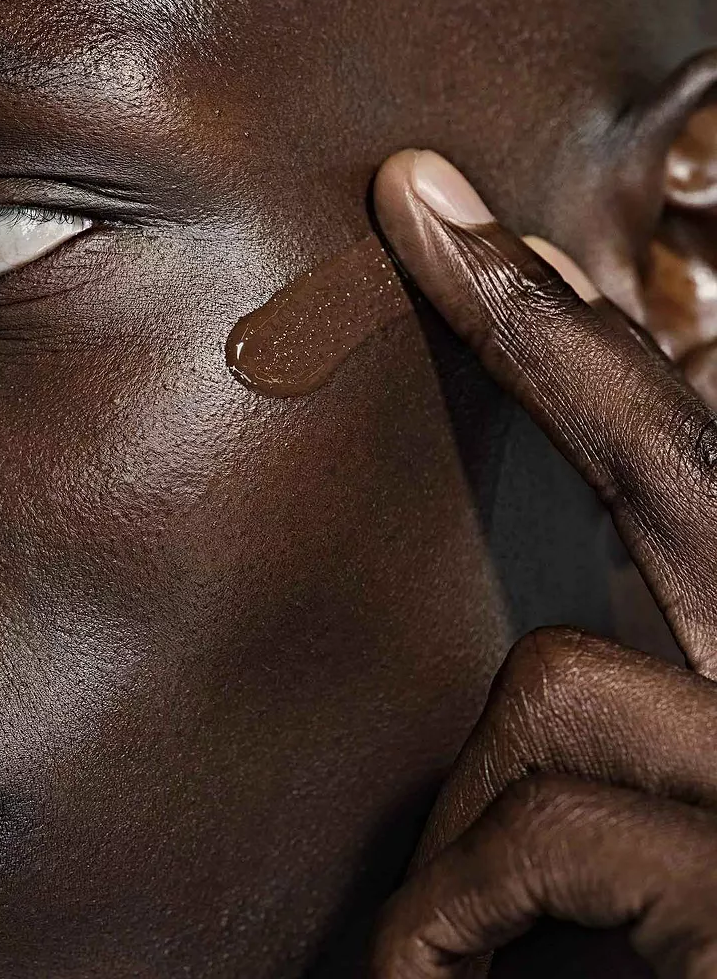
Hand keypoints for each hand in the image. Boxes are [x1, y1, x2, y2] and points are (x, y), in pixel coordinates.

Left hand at [370, 150, 716, 977]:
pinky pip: (539, 828)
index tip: (460, 220)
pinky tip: (426, 974)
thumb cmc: (675, 943)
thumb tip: (526, 634)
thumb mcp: (660, 805)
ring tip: (445, 928)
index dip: (579, 338)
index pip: (683, 458)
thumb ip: (625, 699)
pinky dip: (445, 917)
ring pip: (556, 685)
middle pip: (674, 465)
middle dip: (545, 332)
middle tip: (420, 201)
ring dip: (469, 813)